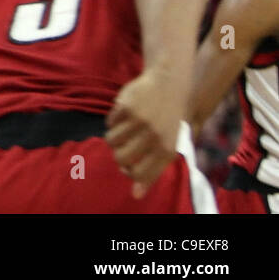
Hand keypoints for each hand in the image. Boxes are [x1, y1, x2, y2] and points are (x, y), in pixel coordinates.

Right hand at [105, 70, 182, 198]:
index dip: (130, 173)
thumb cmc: (168, 119)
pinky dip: (113, 121)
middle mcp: (153, 136)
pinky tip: (124, 115)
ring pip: (111, 141)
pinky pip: (109, 122)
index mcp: (166, 149)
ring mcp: (139, 120)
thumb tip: (136, 194)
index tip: (128, 168)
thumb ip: (152, 170)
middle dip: (118, 156)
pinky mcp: (126, 106)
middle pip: (121, 159)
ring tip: (122, 131)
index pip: (141, 174)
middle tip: (124, 148)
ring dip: (113, 138)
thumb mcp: (167, 145)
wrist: (169, 84)